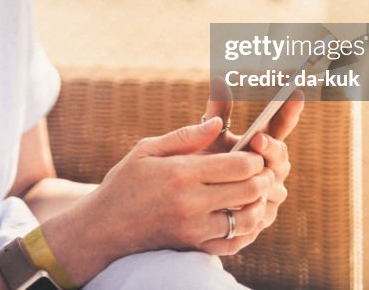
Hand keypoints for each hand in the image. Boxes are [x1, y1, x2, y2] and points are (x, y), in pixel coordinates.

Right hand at [84, 116, 273, 260]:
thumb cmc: (125, 182)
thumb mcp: (147, 150)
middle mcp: (191, 203)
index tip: (255, 155)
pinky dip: (246, 231)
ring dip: (258, 205)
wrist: (104, 227)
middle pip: (248, 190)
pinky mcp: (193, 247)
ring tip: (257, 194)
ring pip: (246, 219)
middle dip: (263, 179)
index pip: (238, 165)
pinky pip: (233, 242)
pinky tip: (244, 217)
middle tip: (264, 172)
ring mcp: (193, 228)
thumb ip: (186, 136)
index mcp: (181, 173)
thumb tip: (219, 123)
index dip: (255, 158)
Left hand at [199, 79, 304, 254]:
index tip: (296, 91)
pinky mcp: (262, 218)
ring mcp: (271, 194)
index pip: (280, 126)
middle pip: (281, 157)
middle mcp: (272, 168)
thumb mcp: (210, 137)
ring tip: (250, 174)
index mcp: (262, 144)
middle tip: (259, 139)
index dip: (289, 111)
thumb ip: (217, 112)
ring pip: (276, 186)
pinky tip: (241, 204)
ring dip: (263, 179)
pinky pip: (263, 211)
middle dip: (272, 147)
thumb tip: (220, 79)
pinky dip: (254, 206)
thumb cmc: (204, 163)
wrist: (190, 204)